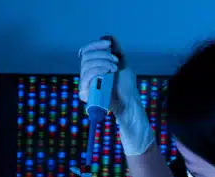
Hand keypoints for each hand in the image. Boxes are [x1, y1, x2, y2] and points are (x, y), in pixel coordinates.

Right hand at [78, 39, 153, 155]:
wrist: (128, 102)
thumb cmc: (126, 86)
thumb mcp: (123, 63)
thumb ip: (115, 50)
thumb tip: (108, 37)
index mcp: (95, 67)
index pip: (87, 52)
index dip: (95, 45)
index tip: (108, 44)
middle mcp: (88, 74)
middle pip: (86, 56)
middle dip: (102, 54)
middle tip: (115, 60)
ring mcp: (86, 83)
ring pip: (86, 65)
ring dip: (102, 62)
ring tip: (114, 68)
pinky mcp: (86, 92)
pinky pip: (86, 76)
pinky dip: (98, 70)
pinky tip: (109, 72)